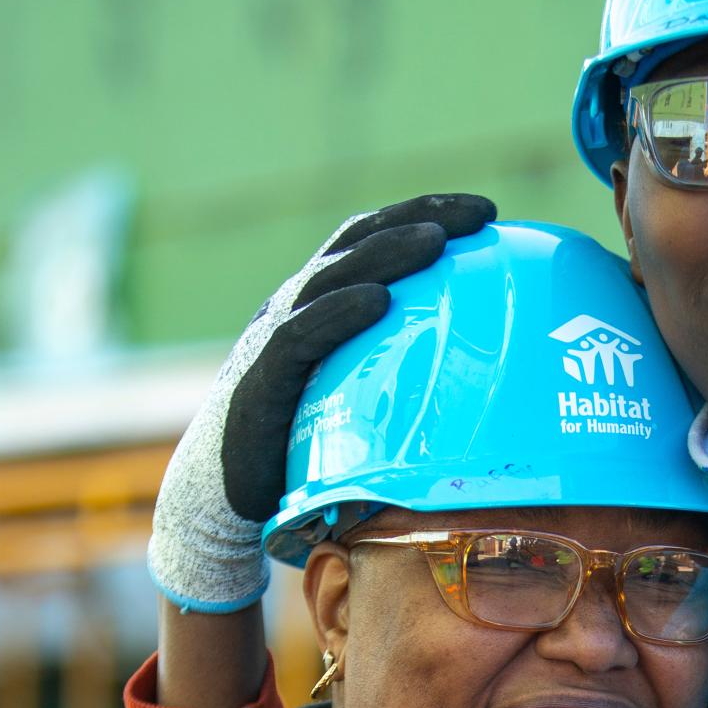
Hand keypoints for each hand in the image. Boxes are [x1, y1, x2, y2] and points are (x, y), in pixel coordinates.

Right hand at [148, 194, 494, 610]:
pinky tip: (378, 299)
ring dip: (385, 254)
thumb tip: (487, 392)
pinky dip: (338, 315)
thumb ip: (399, 382)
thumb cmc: (298, 454)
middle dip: (419, 219)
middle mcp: (295, 307)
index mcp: (319, 306)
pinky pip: (301, 336)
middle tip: (479, 213)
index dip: (423, 215)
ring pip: (333, 278)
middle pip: (360, 245)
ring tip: (434, 240)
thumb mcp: (356, 404)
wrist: (221, 496)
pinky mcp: (261, 380)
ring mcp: (274, 339)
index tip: (485, 211)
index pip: (372, 242)